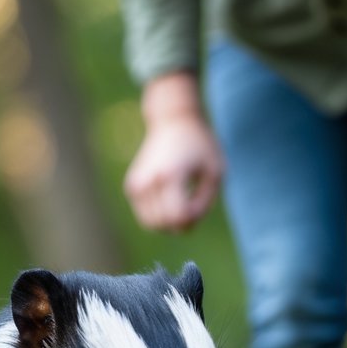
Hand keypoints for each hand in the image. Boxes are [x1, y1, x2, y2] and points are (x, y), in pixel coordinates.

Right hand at [124, 73, 223, 232]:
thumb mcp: (215, 172)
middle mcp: (148, 182)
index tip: (200, 203)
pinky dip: (159, 213)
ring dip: (169, 221)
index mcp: (170, 176)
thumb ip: (203, 203)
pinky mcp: (131, 187)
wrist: (172, 121)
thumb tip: (183, 226)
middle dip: (181, 223)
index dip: (192, 220)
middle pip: (163, 224)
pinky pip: (146, 215)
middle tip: (194, 205)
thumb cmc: (199, 146)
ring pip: (152, 224)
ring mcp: (136, 185)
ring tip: (183, 201)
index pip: (177, 217)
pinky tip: (170, 195)